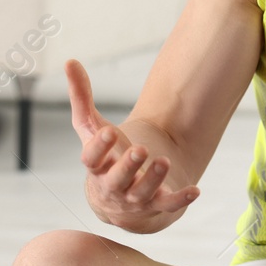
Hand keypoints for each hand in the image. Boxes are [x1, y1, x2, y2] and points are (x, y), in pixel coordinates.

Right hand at [65, 59, 198, 229]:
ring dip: (154, 179)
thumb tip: (69, 60)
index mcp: (96, 167)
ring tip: (163, 161)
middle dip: (128, 166)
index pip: (92, 159)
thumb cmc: (105, 156)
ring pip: (143, 192)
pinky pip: (168, 205)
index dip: (98, 147)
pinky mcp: (157, 206)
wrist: (120, 198)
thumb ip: (81, 98)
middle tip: (140, 149)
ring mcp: (135, 198)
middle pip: (118, 179)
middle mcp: (113, 186)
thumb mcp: (91, 128)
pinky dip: (181, 199)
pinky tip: (195, 190)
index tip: (107, 131)